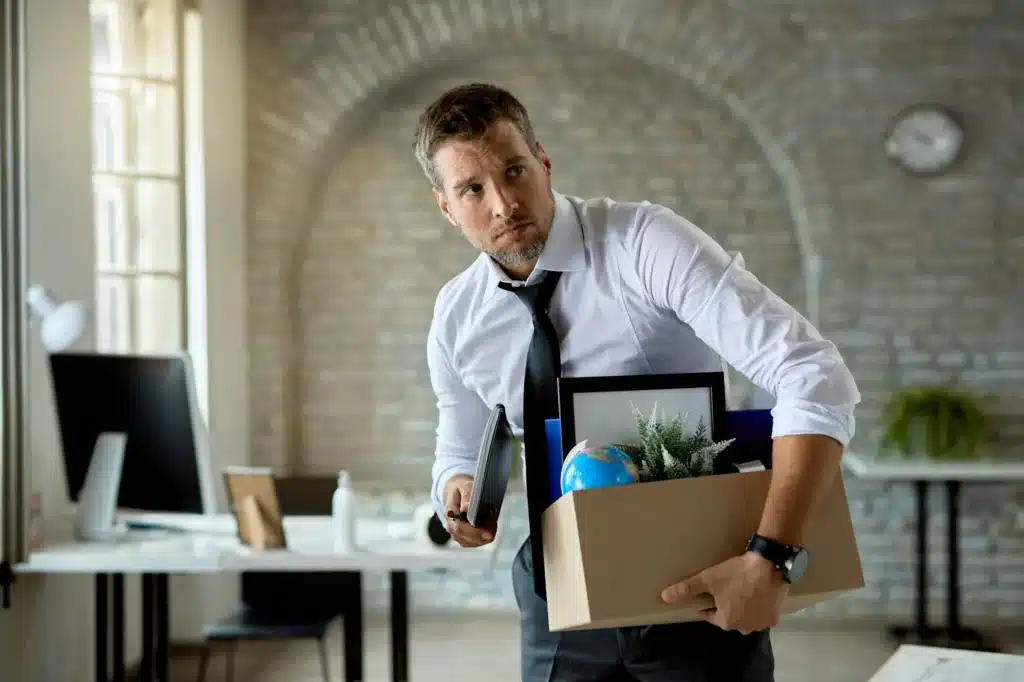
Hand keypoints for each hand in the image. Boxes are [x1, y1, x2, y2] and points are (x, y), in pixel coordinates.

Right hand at [442, 474, 494, 547]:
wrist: (456, 492)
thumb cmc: (461, 488)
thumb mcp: (464, 485)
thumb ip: (466, 495)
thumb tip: (466, 508)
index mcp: (449, 513)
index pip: (459, 528)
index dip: (475, 532)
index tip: (489, 533)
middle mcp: (450, 526)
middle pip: (467, 538)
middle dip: (483, 534)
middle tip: (495, 526)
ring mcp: (456, 533)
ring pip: (472, 542)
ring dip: (485, 535)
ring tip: (492, 522)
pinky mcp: (463, 537)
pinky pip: (475, 542)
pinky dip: (484, 536)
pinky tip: (490, 526)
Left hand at [660, 552, 787, 633]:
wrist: (770, 566)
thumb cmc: (736, 574)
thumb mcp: (707, 579)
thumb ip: (686, 589)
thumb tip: (664, 597)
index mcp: (726, 622)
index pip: (709, 614)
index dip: (708, 601)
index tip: (711, 590)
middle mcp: (744, 628)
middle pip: (729, 616)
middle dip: (726, 604)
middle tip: (728, 585)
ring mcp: (762, 624)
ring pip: (746, 616)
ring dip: (743, 606)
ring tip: (742, 587)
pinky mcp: (776, 616)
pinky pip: (762, 613)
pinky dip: (759, 605)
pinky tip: (757, 591)